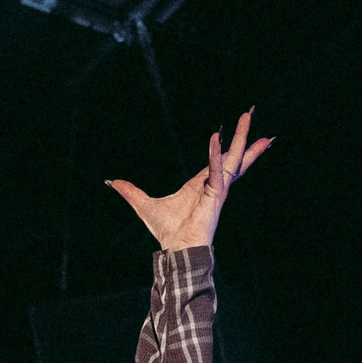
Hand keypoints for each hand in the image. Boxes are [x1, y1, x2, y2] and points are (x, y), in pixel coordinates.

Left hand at [106, 109, 271, 251]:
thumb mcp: (144, 205)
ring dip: (241, 138)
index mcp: (201, 184)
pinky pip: (216, 171)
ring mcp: (217, 188)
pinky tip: (214, 139)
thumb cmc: (168, 231)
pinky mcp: (216, 194)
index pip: (216, 160)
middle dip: (242, 136)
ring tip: (247, 118)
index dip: (224, 146)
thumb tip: (113, 182)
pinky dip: (215, 156)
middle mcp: (213, 184)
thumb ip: (131, 192)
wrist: (177, 247)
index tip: (229, 132)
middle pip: (232, 155)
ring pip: (233, 158)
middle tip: (249, 115)